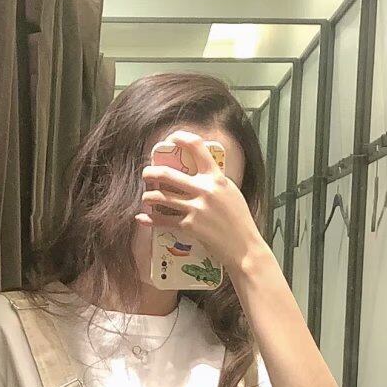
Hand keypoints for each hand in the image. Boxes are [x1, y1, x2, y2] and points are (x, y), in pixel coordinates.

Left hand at [137, 129, 266, 278]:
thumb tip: (197, 171)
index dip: (181, 138)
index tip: (171, 139)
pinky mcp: (189, 226)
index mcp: (216, 178)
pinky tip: (142, 218)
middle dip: (151, 173)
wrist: (243, 247)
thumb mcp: (230, 192)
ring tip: (146, 198)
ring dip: (148, 196)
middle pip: (168, 174)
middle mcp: (205, 190)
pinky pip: (163, 220)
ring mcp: (196, 208)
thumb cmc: (239, 220)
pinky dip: (150, 220)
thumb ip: (213, 181)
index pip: (197, 147)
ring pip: (161, 197)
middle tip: (146, 174)